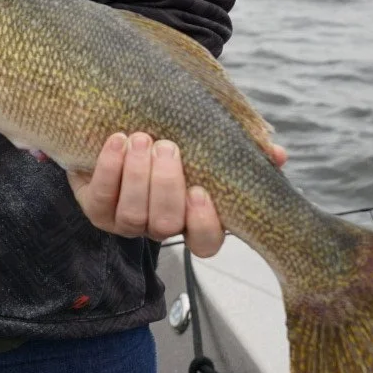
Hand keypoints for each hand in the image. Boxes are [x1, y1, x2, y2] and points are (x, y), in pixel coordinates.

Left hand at [68, 131, 287, 257]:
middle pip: (164, 225)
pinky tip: (118, 140)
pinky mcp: (95, 208)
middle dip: (165, 185)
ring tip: (143, 139)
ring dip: (137, 175)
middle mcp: (159, 226)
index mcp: (193, 219)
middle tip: (167, 147)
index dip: (203, 222)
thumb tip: (277, 156)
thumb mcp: (210, 143)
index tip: (200, 189)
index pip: (205, 242)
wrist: (120, 129)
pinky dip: (109, 167)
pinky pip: (100, 197)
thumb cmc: (174, 140)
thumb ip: (244, 150)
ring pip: (132, 215)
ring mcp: (125, 221)